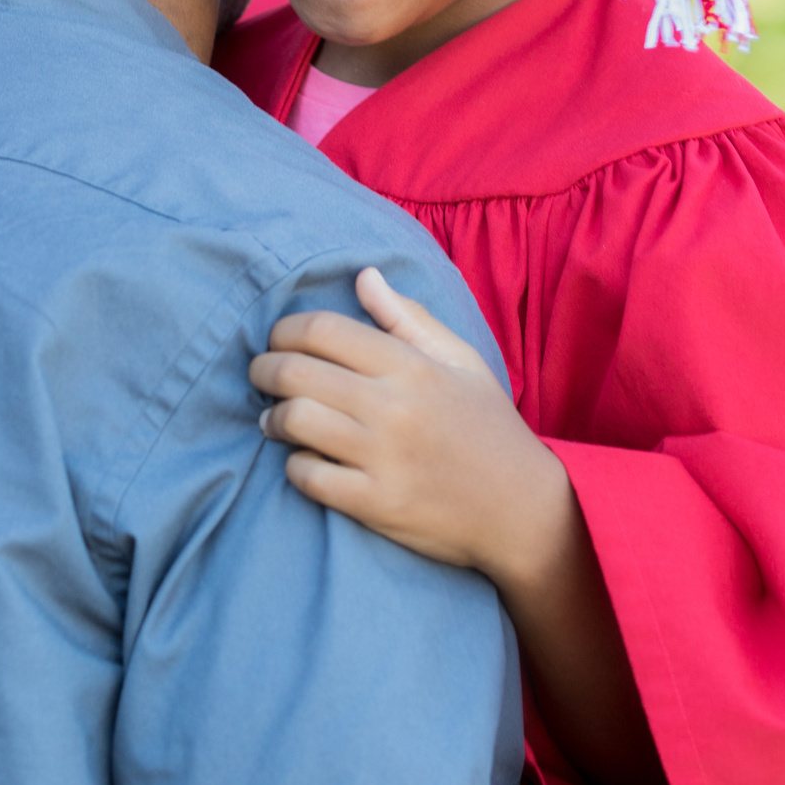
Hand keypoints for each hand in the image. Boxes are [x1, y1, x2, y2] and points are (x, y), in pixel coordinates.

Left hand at [251, 270, 569, 583]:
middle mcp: (394, 407)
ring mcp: (383, 458)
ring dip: (273, 418)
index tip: (279, 339)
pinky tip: (304, 460)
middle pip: (296, 372)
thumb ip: (409, 318)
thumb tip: (363, 276)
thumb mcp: (461, 361)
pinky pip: (308, 477)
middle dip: (263, 370)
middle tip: (262, 376)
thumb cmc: (488, 427)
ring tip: (275, 420)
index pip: (323, 330)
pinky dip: (295, 466)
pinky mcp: (377, 503)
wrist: (523, 508)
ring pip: (295, 421)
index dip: (285, 330)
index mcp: (412, 366)